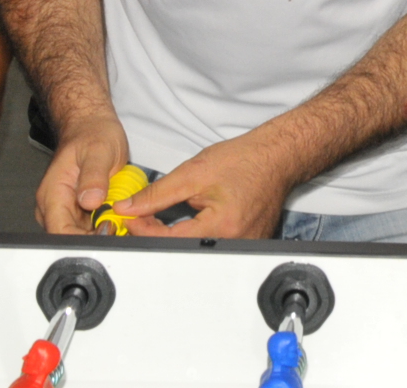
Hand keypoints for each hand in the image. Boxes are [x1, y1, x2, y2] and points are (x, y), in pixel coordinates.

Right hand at [36, 113, 130, 234]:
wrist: (91, 126)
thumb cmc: (93, 133)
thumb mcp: (99, 150)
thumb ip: (94, 176)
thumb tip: (90, 201)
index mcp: (53, 193)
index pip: (60, 232)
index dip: (84, 240)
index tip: (106, 231)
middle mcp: (54, 205)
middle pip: (70, 238)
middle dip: (95, 238)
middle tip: (119, 224)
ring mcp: (64, 208)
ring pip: (80, 235)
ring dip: (100, 233)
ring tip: (121, 218)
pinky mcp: (76, 209)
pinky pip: (88, 227)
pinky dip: (102, 225)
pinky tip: (117, 214)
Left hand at [118, 125, 297, 239]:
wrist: (276, 156)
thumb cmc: (244, 160)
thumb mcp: (193, 172)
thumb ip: (157, 194)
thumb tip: (130, 207)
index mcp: (221, 226)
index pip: (169, 240)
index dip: (144, 229)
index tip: (131, 217)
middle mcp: (234, 242)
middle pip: (182, 249)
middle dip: (158, 234)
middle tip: (145, 216)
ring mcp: (243, 246)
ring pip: (196, 250)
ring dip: (175, 235)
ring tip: (168, 216)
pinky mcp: (246, 244)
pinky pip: (212, 246)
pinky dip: (195, 235)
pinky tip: (192, 219)